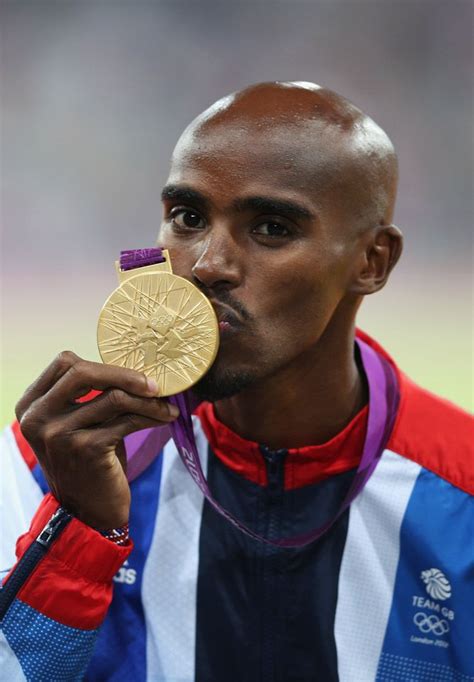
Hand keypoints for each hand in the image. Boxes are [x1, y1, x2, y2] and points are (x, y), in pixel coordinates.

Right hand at [15, 351, 178, 528]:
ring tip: (166, 406)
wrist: (88, 512)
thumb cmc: (88, 462)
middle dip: (125, 374)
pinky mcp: (86, 449)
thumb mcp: (78, 424)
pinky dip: (152, 416)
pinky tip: (165, 418)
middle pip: (83, 372)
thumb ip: (90, 395)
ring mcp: (59, 434)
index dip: (101, 364)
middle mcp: (38, 418)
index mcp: (31, 405)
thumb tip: (134, 366)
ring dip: (148, 400)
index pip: (64, 363)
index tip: (130, 373)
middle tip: (155, 384)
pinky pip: (128, 420)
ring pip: (114, 397)